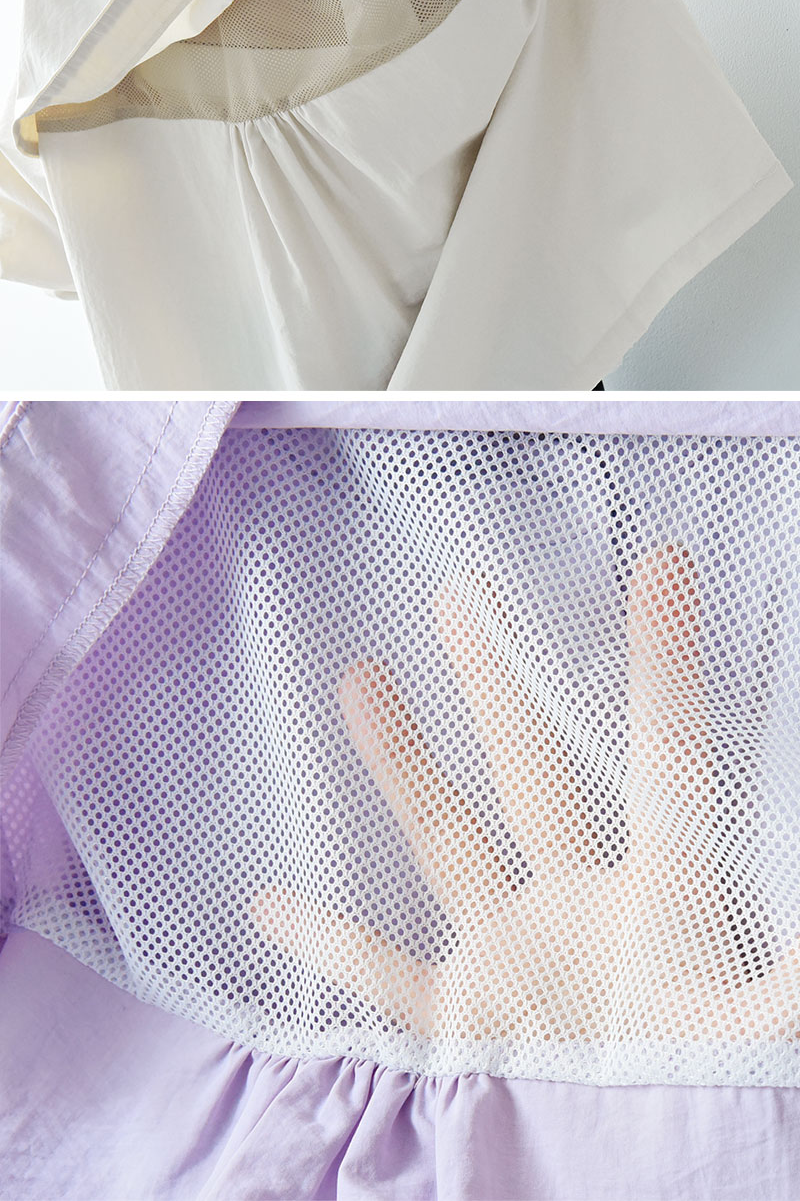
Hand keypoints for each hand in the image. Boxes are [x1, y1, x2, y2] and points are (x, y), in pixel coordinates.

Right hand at [250, 547, 799, 1048]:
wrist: (650, 1186)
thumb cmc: (711, 1103)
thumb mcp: (763, 1029)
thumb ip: (789, 963)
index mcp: (663, 905)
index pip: (668, 761)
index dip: (668, 663)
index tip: (666, 564)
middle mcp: (580, 915)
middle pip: (537, 770)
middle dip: (501, 682)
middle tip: (470, 589)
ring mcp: (513, 966)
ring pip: (448, 841)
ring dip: (403, 764)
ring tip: (360, 674)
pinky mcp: (463, 1031)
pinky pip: (383, 979)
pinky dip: (328, 945)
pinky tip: (272, 901)